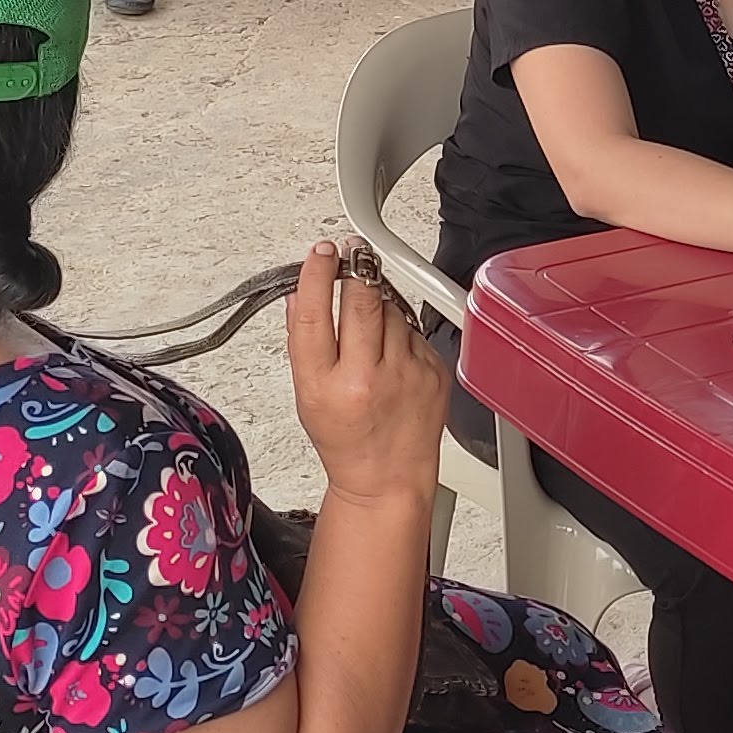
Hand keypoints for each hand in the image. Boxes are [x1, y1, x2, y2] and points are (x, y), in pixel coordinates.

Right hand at [285, 241, 447, 505]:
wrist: (387, 479)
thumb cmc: (346, 440)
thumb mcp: (307, 395)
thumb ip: (302, 343)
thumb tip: (299, 293)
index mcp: (324, 386)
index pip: (314, 315)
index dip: (316, 276)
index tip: (321, 253)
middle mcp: (366, 379)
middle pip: (361, 300)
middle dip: (356, 271)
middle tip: (352, 256)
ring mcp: (406, 374)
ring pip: (392, 310)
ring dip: (379, 306)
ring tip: (371, 333)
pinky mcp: (433, 372)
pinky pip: (415, 330)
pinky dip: (402, 333)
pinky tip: (394, 357)